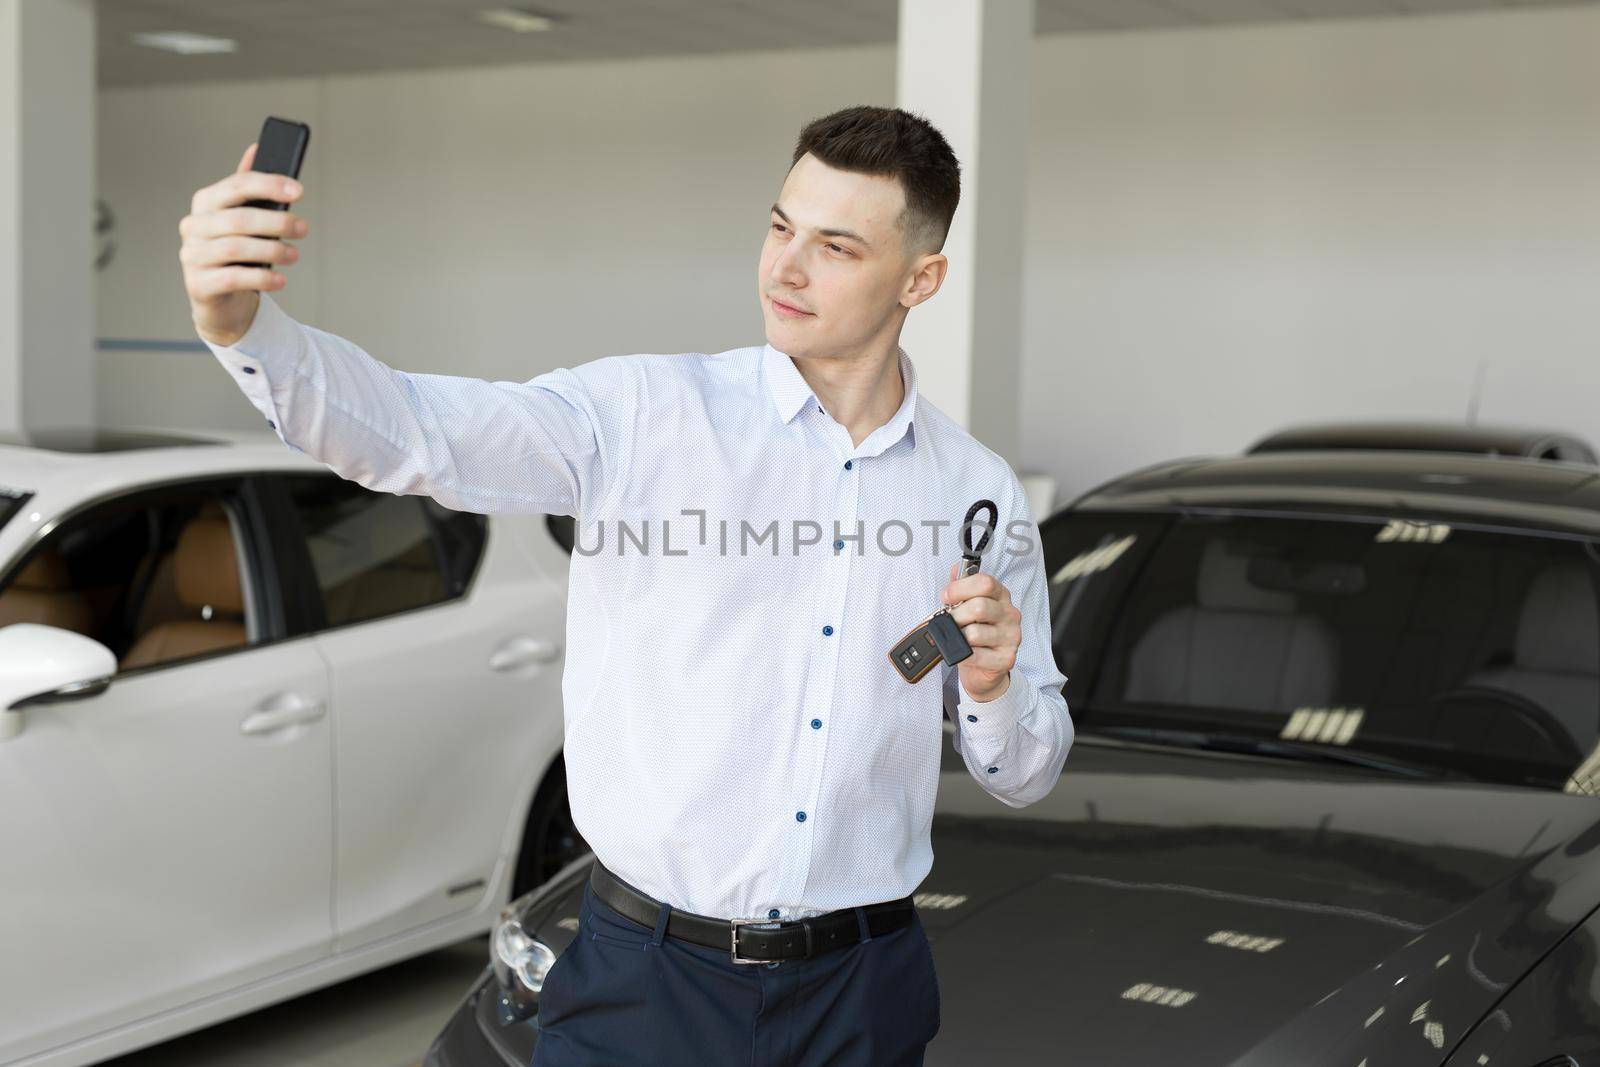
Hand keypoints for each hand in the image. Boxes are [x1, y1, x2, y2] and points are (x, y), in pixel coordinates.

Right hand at [178, 142, 308, 345]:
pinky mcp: (199, 285)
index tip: (299, 191)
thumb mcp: (240, 216)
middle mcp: (194, 226)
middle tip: (303, 229)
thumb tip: (259, 146)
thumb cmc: (234, 251)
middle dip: (277, 222)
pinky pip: (233, 278)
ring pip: (235, 248)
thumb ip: (246, 186)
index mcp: (205, 202)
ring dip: (272, 251)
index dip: (269, 185)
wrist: (219, 297)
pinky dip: (262, 278)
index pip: (237, 186)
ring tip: (295, 254)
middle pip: (239, 219)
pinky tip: (281, 280)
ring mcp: (192, 256)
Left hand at [941, 563, 1021, 701]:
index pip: (985, 582)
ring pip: (974, 633)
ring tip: (959, 639)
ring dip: (958, 637)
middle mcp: (1010, 614)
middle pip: (979, 607)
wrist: (984, 667)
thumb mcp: (966, 605)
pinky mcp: (1006, 659)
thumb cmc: (975, 632)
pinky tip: (965, 653)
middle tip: (950, 622)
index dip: (960, 588)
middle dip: (956, 616)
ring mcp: (1011, 637)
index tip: (947, 596)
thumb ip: (961, 586)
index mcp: (1001, 596)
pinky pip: (975, 655)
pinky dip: (963, 655)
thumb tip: (956, 569)